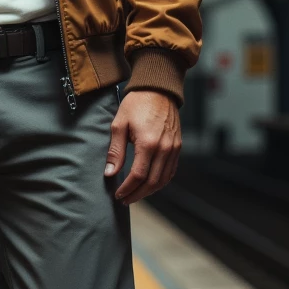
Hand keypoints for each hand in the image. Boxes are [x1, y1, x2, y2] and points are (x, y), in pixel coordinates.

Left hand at [104, 90, 180, 204]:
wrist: (158, 89)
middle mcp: (164, 148)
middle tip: (125, 199)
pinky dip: (161, 182)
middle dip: (137, 194)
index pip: (138, 175)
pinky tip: (150, 184)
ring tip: (136, 194)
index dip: (127, 189)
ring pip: (163, 179)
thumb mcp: (119, 124)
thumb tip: (109, 173)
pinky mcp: (178, 147)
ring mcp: (174, 148)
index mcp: (148, 143)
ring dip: (149, 191)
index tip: (118, 194)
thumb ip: (115, 151)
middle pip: (152, 182)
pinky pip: (171, 171)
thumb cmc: (136, 104)